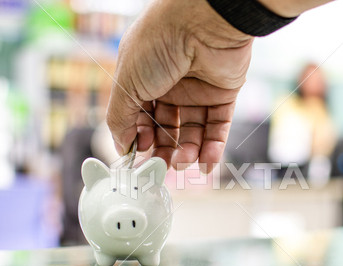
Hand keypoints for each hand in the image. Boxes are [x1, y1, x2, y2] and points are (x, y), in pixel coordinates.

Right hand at [106, 0, 252, 172]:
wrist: (203, 22)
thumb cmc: (158, 44)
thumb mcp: (127, 84)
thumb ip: (119, 118)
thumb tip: (121, 146)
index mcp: (143, 80)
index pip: (140, 119)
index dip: (141, 139)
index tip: (141, 155)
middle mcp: (170, 86)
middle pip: (167, 129)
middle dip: (165, 150)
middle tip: (164, 167)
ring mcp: (197, 91)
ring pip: (193, 132)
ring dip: (188, 152)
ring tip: (184, 163)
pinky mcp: (223, 95)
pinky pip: (218, 127)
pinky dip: (213, 149)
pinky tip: (206, 165)